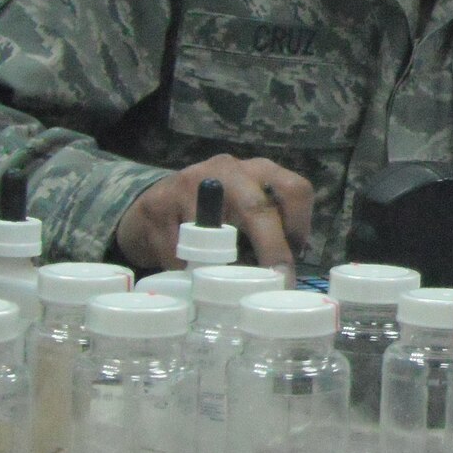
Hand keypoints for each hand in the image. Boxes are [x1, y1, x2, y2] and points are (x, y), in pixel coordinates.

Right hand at [115, 155, 312, 274]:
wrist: (152, 208)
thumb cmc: (212, 216)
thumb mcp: (244, 213)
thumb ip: (267, 231)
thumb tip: (284, 275)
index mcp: (258, 171)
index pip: (295, 188)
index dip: (300, 224)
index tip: (296, 254)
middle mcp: (228, 170)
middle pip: (257, 208)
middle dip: (271, 250)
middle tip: (275, 282)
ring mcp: (190, 182)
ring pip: (213, 235)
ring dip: (218, 265)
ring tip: (217, 280)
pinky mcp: (158, 204)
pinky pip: (178, 249)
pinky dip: (184, 268)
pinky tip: (183, 269)